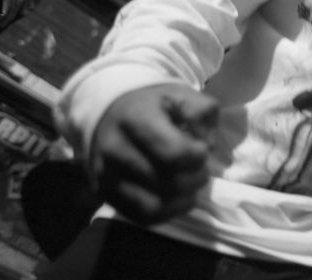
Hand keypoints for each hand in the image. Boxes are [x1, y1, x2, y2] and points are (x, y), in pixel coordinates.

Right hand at [89, 83, 218, 224]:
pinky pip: (142, 217)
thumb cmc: (153, 104)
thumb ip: (201, 112)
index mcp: (135, 118)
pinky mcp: (106, 195)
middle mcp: (115, 149)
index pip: (174, 153)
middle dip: (195, 177)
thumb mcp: (182, 94)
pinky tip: (178, 196)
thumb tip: (205, 144)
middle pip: (167, 182)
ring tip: (190, 182)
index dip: (198, 156)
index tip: (202, 149)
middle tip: (199, 167)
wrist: (110, 111)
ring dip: (184, 198)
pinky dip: (169, 212)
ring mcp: (106, 176)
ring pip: (155, 206)